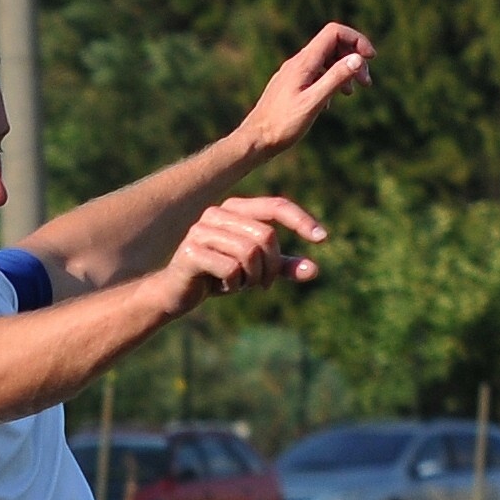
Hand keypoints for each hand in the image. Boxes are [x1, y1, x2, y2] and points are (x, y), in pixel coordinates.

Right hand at [164, 196, 328, 307]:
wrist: (176, 293)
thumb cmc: (218, 277)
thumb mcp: (255, 271)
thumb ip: (282, 267)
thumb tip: (314, 270)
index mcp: (234, 209)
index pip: (275, 206)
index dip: (301, 220)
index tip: (323, 238)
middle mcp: (217, 213)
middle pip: (266, 236)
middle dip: (271, 267)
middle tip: (263, 284)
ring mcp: (201, 230)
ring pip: (250, 253)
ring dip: (252, 278)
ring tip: (239, 284)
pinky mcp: (190, 252)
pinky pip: (230, 268)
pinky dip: (234, 284)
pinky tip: (222, 287)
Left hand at [238, 22, 376, 160]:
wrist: (255, 140)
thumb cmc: (282, 124)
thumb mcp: (314, 102)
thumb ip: (335, 79)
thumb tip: (358, 59)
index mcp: (304, 62)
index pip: (334, 33)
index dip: (356, 40)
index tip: (371, 58)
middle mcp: (298, 63)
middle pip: (332, 45)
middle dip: (353, 58)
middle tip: (367, 83)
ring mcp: (293, 74)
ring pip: (325, 61)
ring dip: (344, 71)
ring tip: (353, 92)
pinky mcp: (291, 86)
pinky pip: (316, 74)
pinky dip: (330, 81)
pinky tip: (331, 102)